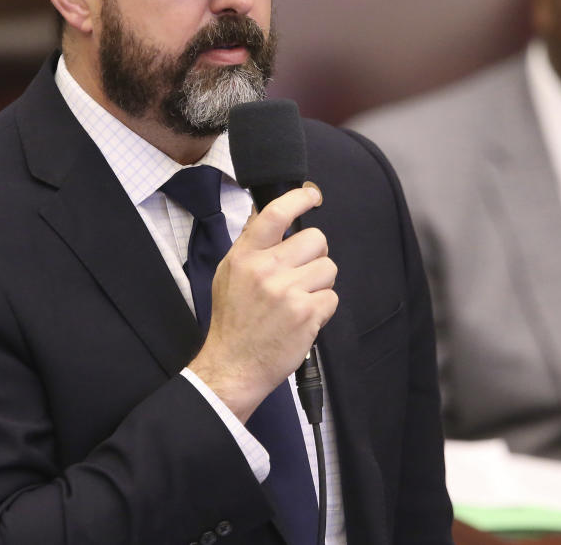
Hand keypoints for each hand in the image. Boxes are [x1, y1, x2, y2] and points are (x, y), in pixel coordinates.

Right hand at [188, 185, 337, 421]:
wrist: (233, 365)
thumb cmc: (232, 321)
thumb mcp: (228, 273)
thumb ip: (250, 244)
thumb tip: (269, 214)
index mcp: (246, 256)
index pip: (276, 213)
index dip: (299, 198)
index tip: (311, 195)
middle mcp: (266, 269)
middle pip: (316, 240)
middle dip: (315, 255)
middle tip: (301, 273)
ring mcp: (288, 291)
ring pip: (329, 268)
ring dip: (320, 283)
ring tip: (299, 298)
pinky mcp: (307, 314)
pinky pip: (332, 297)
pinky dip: (322, 308)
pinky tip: (303, 317)